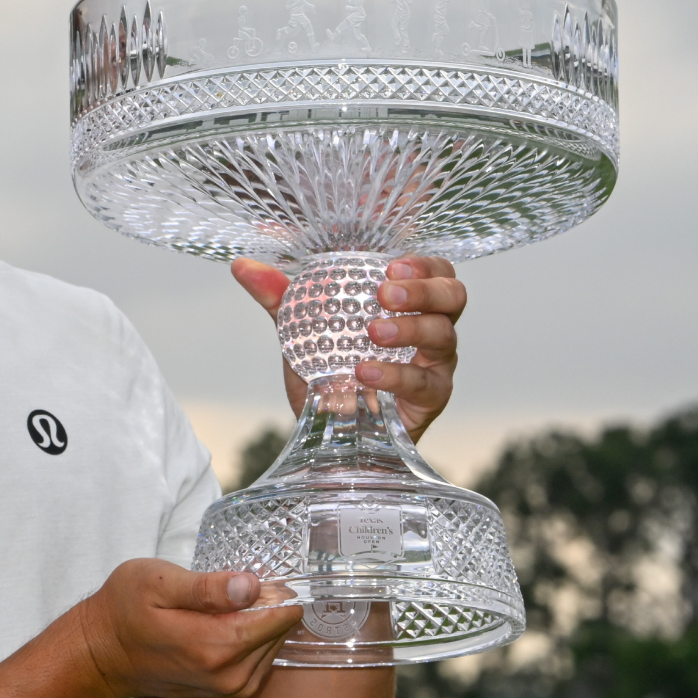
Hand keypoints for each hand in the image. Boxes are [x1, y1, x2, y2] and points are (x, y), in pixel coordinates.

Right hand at [75, 559, 299, 697]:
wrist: (101, 654)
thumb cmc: (124, 610)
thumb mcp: (157, 583)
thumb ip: (206, 587)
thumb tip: (251, 586)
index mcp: (213, 645)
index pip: (275, 617)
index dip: (278, 591)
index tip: (267, 573)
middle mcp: (227, 674)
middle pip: (277, 633)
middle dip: (271, 606)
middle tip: (243, 582)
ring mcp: (228, 687)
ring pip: (272, 648)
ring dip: (264, 623)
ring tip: (235, 600)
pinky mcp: (227, 691)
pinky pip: (262, 661)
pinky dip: (257, 640)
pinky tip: (234, 621)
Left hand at [231, 255, 464, 443]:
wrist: (331, 435)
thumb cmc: (329, 374)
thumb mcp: (303, 334)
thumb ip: (280, 299)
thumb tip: (243, 266)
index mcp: (406, 304)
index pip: (434, 270)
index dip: (421, 262)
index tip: (389, 264)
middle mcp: (430, 328)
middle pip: (454, 295)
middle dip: (424, 289)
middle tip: (385, 294)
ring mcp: (435, 363)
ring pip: (444, 334)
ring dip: (410, 328)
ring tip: (373, 332)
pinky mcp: (432, 397)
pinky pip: (423, 382)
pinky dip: (394, 375)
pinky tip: (363, 373)